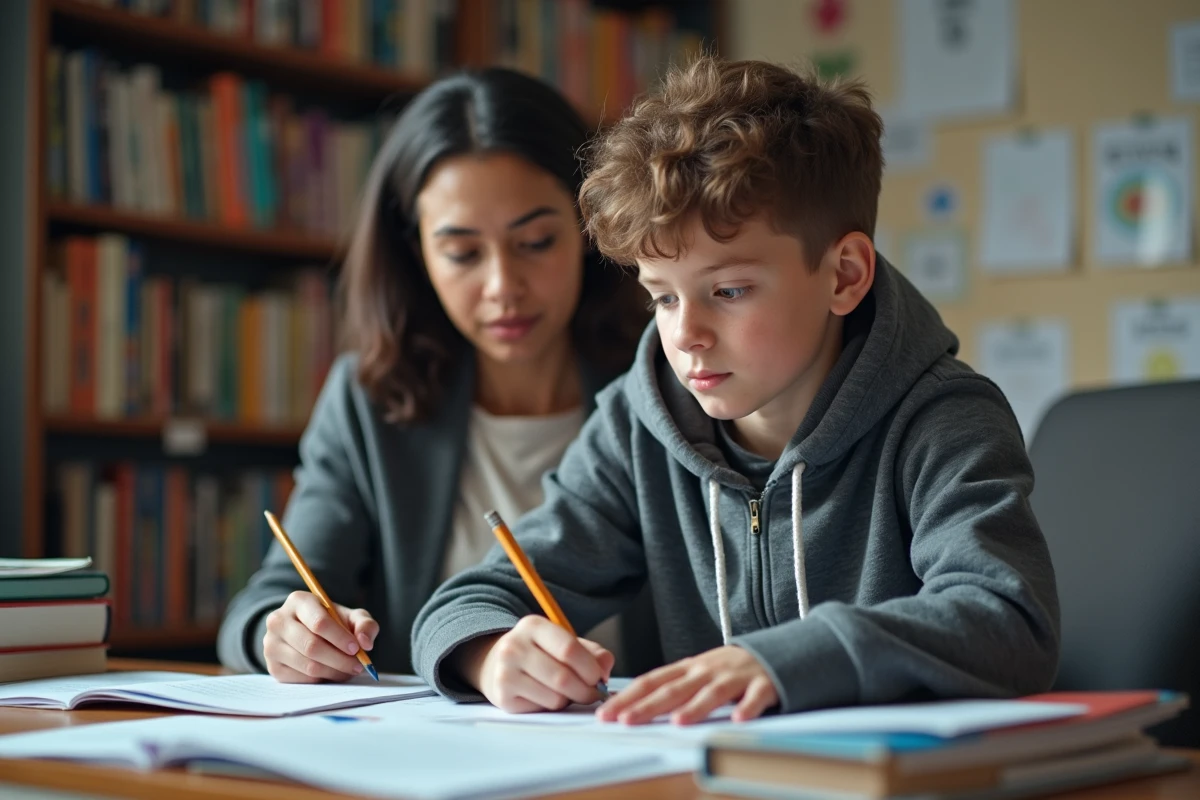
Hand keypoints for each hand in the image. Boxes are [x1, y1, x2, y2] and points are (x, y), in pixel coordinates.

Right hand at [262, 591, 378, 682]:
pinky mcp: (272, 666)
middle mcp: (278, 621)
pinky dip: (321, 679)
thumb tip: (365, 643)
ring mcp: (271, 645)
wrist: (304, 632)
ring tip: (348, 670)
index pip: (319, 622)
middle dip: (340, 659)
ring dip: (333, 672)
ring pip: (307, 665)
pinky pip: (301, 679)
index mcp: (298, 601)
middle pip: (312, 646)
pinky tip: (331, 673)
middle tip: (358, 666)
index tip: (357, 649)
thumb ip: (364, 624)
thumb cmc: (331, 622)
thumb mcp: (350, 616)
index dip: (340, 638)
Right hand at [451, 615, 613, 712]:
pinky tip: (549, 696)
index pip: (569, 649)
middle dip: (586, 691)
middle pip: (563, 678)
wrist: (496, 664)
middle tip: (594, 694)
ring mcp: (505, 673)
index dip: (591, 668)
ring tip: (568, 692)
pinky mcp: (502, 697)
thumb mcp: (564, 642)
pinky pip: (542, 709)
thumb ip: (592, 653)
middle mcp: (514, 647)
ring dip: (570, 700)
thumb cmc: (540, 653)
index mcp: (533, 626)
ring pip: (555, 697)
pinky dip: (554, 707)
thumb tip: (605, 669)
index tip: (600, 678)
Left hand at [596, 645, 777, 724]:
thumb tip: (634, 705)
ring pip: (712, 692)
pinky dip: (748, 707)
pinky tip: (738, 720)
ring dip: (695, 707)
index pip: (652, 681)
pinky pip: (755, 697)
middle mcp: (707, 670)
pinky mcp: (763, 683)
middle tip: (626, 720)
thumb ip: (672, 687)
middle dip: (648, 705)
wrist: (775, 651)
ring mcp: (735, 676)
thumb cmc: (728, 669)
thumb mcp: (697, 673)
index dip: (628, 697)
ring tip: (677, 721)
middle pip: (674, 689)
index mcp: (688, 668)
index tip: (606, 713)